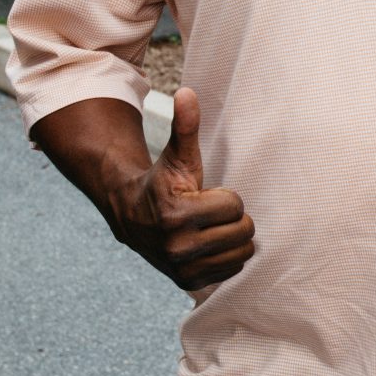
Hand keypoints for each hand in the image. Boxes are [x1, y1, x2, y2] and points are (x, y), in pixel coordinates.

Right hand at [111, 87, 254, 290]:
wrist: (132, 218)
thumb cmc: (163, 182)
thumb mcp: (176, 155)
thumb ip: (185, 125)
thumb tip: (187, 91)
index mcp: (176, 213)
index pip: (235, 205)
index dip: (224, 196)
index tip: (203, 194)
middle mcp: (178, 246)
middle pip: (244, 231)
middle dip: (231, 217)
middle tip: (209, 212)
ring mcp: (183, 269)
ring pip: (243, 253)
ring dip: (232, 238)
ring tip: (210, 228)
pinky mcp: (188, 283)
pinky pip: (233, 271)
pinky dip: (227, 257)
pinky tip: (208, 244)